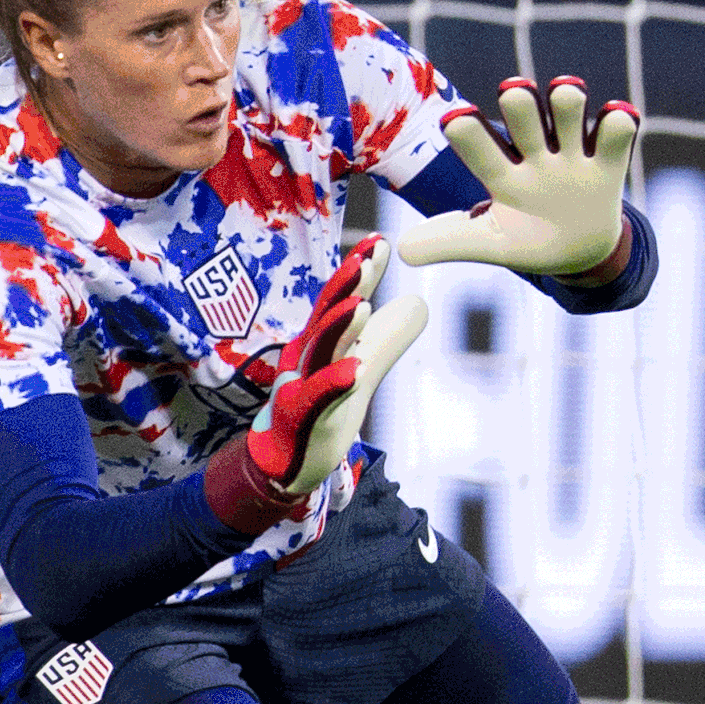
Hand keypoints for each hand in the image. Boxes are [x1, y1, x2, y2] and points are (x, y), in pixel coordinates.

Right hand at [202, 236, 427, 532]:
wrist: (285, 462)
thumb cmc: (319, 410)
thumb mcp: (360, 368)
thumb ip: (387, 337)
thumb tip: (419, 301)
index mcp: (321, 342)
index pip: (340, 300)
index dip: (359, 271)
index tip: (381, 241)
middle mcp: (308, 358)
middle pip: (326, 316)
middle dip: (345, 285)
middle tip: (367, 257)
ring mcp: (300, 387)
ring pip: (320, 353)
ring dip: (338, 328)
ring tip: (361, 305)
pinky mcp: (300, 420)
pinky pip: (317, 399)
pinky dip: (333, 383)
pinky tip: (355, 370)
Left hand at [398, 77, 638, 277]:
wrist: (578, 251)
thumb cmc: (527, 239)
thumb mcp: (490, 244)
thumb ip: (449, 242)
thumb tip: (401, 251)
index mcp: (501, 173)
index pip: (480, 147)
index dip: (469, 134)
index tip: (455, 121)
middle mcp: (534, 154)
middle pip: (525, 117)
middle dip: (520, 104)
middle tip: (512, 92)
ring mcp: (572, 156)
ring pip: (569, 114)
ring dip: (567, 101)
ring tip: (565, 93)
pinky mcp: (608, 165)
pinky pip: (616, 137)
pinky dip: (618, 124)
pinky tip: (618, 118)